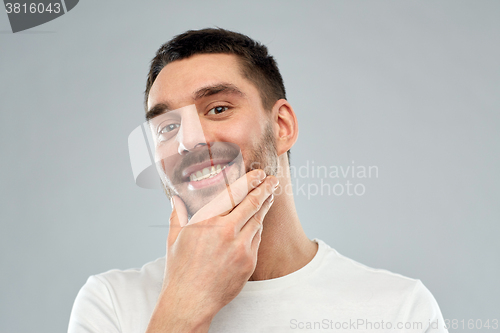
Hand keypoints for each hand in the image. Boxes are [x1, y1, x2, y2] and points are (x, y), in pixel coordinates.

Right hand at [146, 169, 277, 331]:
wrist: (191, 301)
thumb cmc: (180, 270)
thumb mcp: (174, 239)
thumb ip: (177, 215)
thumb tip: (176, 201)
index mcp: (207, 221)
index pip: (234, 194)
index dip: (249, 182)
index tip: (258, 174)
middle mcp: (227, 231)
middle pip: (252, 204)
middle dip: (265, 189)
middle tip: (272, 180)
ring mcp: (241, 247)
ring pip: (258, 221)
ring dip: (264, 207)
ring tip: (269, 197)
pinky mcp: (249, 262)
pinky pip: (257, 239)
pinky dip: (258, 228)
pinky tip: (258, 223)